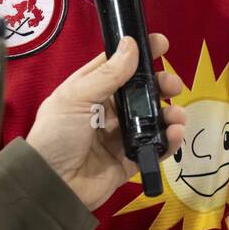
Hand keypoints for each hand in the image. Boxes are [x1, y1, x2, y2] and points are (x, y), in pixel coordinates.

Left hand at [26, 34, 185, 210]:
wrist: (51, 185)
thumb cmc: (56, 135)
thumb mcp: (77, 97)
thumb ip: (107, 74)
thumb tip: (130, 45)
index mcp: (90, 89)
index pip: (118, 65)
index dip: (140, 53)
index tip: (162, 44)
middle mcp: (106, 110)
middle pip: (140, 91)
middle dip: (160, 85)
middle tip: (173, 85)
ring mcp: (119, 136)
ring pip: (151, 119)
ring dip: (168, 113)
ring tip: (176, 115)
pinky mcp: (129, 160)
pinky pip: (153, 147)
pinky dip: (168, 140)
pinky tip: (175, 133)